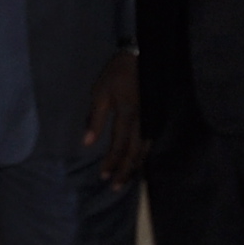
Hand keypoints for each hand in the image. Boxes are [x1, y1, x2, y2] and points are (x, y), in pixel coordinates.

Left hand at [82, 48, 144, 188]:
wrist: (143, 57)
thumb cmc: (117, 74)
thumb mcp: (100, 92)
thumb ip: (95, 118)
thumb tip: (87, 143)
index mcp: (127, 114)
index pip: (119, 146)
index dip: (111, 163)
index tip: (103, 176)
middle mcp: (143, 121)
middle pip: (135, 153)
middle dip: (125, 171)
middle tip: (116, 187)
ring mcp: (152, 120)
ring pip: (145, 149)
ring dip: (135, 166)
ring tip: (126, 180)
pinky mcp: (156, 117)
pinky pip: (150, 141)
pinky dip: (143, 154)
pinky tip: (138, 161)